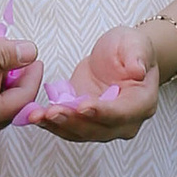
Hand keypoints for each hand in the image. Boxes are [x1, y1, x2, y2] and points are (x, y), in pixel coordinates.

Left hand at [26, 21, 163, 144]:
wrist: (120, 57)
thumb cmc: (131, 49)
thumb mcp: (136, 43)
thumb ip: (138, 56)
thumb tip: (138, 70)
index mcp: (142, 103)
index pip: (121, 113)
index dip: (102, 112)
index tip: (82, 106)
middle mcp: (124, 121)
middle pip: (98, 129)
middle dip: (73, 121)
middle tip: (52, 112)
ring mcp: (104, 125)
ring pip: (80, 132)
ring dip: (57, 126)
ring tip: (37, 116)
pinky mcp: (85, 121)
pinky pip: (68, 127)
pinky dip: (50, 124)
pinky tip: (34, 116)